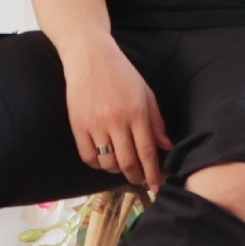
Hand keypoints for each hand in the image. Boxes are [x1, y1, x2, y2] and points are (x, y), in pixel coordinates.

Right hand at [59, 31, 172, 191]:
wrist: (90, 58)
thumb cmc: (121, 74)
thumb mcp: (146, 93)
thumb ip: (156, 122)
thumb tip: (166, 146)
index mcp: (137, 113)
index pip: (147, 152)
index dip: (152, 173)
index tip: (155, 187)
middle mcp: (116, 122)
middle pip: (127, 162)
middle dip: (135, 177)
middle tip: (139, 180)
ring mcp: (95, 125)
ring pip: (107, 163)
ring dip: (116, 170)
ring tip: (121, 165)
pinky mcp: (78, 126)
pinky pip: (88, 157)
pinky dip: (97, 163)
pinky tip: (103, 158)